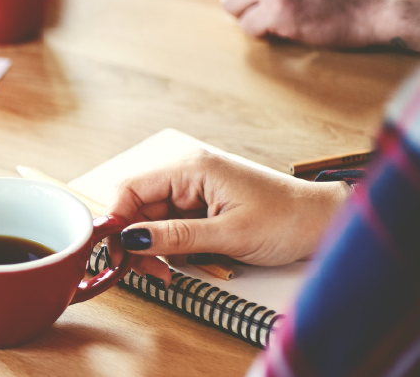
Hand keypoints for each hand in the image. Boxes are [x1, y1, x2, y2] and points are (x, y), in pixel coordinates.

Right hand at [107, 149, 349, 281]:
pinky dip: (169, 246)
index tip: (114, 253)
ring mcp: (194, 188)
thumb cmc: (286, 220)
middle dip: (135, 241)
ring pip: (151, 218)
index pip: (130, 188)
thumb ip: (175, 237)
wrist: (325, 223)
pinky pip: (170, 224)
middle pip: (137, 206)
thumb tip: (130, 241)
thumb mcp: (228, 234)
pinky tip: (179, 263)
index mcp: (190, 168)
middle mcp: (187, 172)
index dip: (115, 220)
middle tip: (147, 273)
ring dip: (152, 248)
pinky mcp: (202, 204)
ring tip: (166, 273)